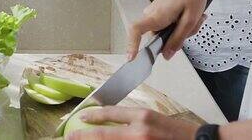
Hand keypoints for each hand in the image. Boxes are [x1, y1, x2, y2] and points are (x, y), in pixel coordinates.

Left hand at [67, 106, 198, 139]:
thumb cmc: (181, 133)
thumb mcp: (156, 119)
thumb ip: (136, 121)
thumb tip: (115, 124)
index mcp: (143, 117)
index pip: (112, 113)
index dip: (94, 116)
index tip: (83, 117)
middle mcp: (140, 132)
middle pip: (105, 135)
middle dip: (84, 136)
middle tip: (70, 137)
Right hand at [128, 0, 209, 60]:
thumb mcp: (190, 20)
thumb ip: (178, 39)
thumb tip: (166, 55)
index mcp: (157, 16)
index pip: (136, 31)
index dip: (132, 45)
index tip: (131, 57)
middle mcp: (152, 13)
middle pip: (158, 35)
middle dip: (177, 36)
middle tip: (194, 25)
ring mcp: (155, 10)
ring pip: (166, 30)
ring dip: (181, 28)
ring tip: (196, 16)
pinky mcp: (160, 8)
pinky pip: (167, 22)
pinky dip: (180, 22)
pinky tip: (191, 13)